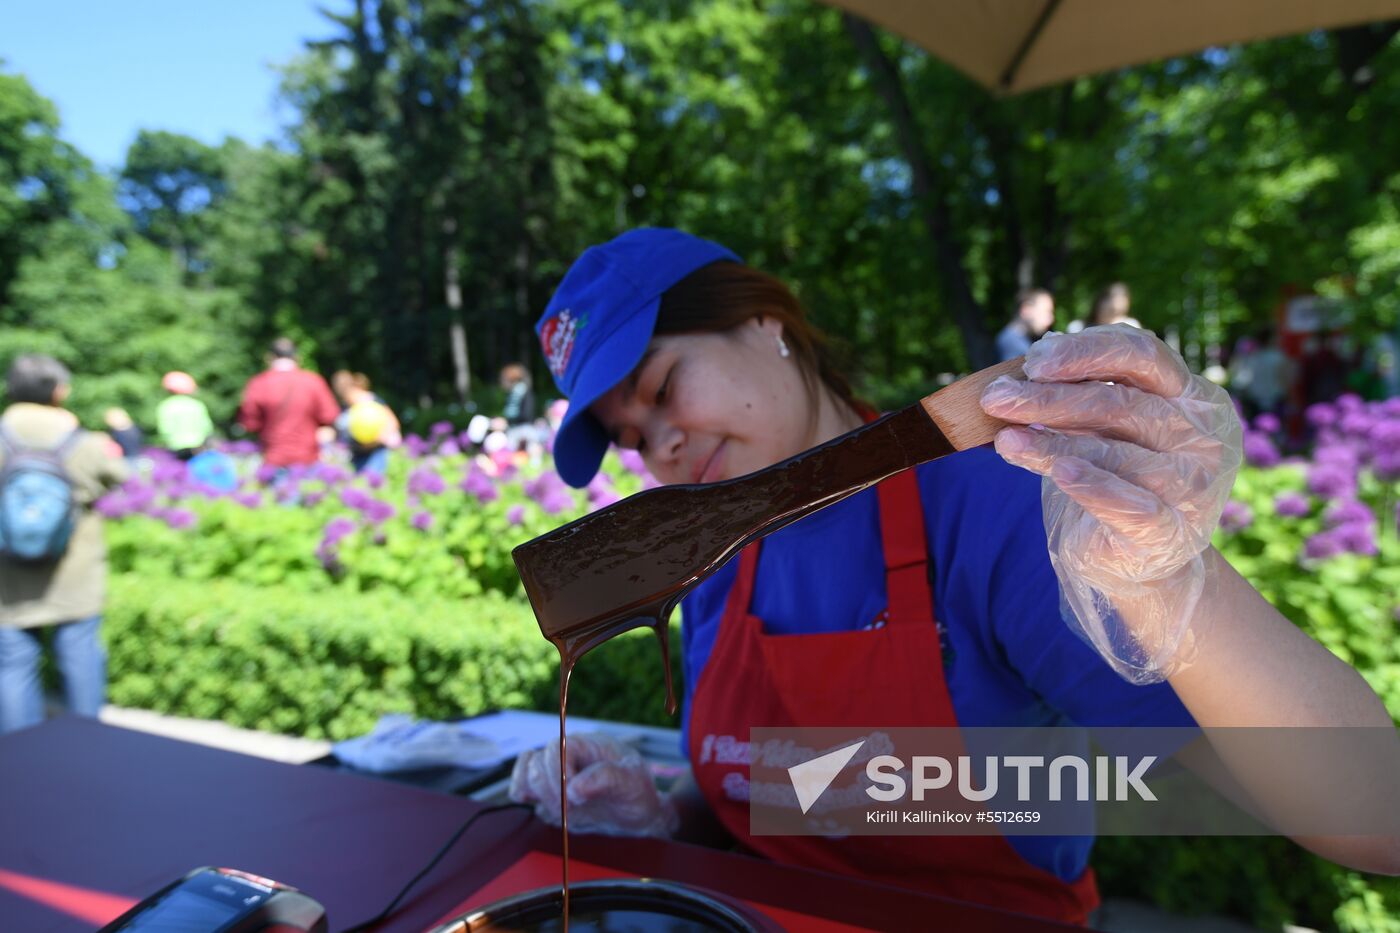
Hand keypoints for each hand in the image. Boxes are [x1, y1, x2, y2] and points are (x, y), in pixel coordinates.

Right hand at [508, 732, 677, 837]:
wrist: (638, 812)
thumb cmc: (637, 792)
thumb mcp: (632, 782)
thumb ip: (606, 779)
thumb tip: (574, 789)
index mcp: (587, 745)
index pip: (556, 748)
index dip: (559, 772)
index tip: (575, 798)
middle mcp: (567, 756)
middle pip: (537, 763)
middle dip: (550, 790)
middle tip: (571, 809)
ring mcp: (556, 775)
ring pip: (526, 774)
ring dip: (538, 796)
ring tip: (561, 811)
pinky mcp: (549, 794)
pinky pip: (521, 787)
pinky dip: (523, 796)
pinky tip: (539, 805)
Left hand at [979, 323, 1242, 682]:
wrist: (1138, 560)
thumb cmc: (1115, 479)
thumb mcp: (1101, 429)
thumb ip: (1077, 393)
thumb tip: (1030, 363)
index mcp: (1191, 396)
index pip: (1141, 354)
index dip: (1085, 350)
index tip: (1032, 360)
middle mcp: (1201, 436)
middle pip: (1117, 402)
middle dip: (1047, 398)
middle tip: (994, 398)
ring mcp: (1192, 485)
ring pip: (1112, 451)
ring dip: (1049, 442)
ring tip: (1003, 439)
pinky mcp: (1170, 531)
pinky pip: (1128, 504)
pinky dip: (1092, 486)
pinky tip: (1058, 472)